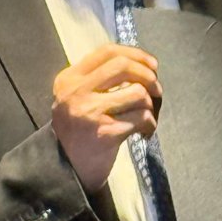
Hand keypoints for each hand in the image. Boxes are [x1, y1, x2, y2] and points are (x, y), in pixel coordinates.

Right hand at [52, 44, 160, 192]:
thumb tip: (142, 64)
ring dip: (151, 105)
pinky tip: (145, 132)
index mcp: (69, 79)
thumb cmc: (78, 131)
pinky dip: (150, 124)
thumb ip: (99, 79)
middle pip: (123, 66)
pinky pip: (142, 118)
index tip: (152, 65)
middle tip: (156, 90)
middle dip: (148, 76)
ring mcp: (90, 112)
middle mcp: (76, 92)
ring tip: (146, 116)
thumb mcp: (77, 98)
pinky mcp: (106, 133)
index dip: (135, 54)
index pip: (107, 52)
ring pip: (137, 93)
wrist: (65, 169)